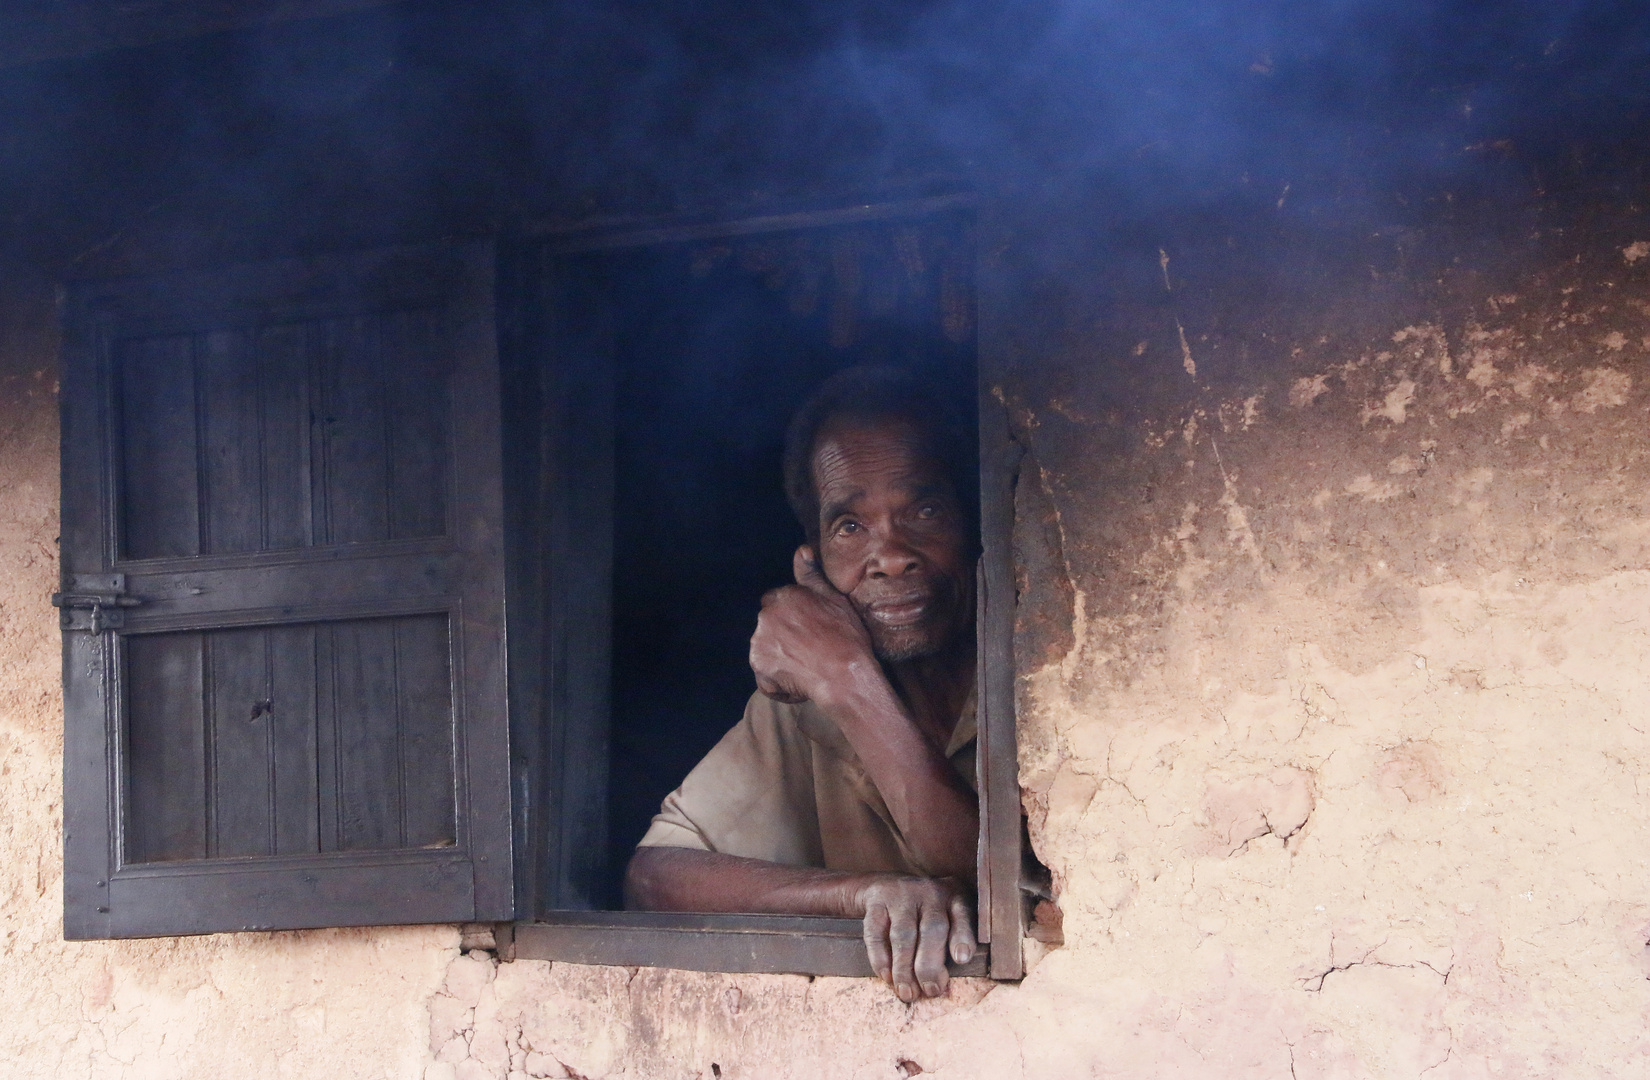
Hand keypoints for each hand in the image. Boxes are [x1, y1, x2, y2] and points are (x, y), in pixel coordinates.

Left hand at [750, 545, 873, 704]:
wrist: (844, 675)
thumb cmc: (846, 637)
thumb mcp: (835, 599)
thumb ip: (812, 575)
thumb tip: (801, 550)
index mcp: (783, 596)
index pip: (776, 601)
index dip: (791, 615)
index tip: (807, 627)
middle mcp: (766, 615)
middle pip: (769, 624)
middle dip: (782, 634)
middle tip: (808, 648)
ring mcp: (759, 641)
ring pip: (765, 647)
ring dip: (779, 655)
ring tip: (805, 665)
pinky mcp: (759, 666)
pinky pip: (764, 673)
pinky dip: (777, 679)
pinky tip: (798, 680)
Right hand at [856, 874, 975, 1000]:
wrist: (886, 885)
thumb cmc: (926, 914)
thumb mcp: (948, 918)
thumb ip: (950, 945)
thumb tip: (942, 985)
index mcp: (954, 897)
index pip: (962, 915)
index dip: (962, 937)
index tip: (961, 960)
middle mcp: (930, 892)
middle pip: (932, 929)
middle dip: (930, 966)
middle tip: (930, 991)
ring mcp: (902, 894)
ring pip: (903, 934)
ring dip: (904, 968)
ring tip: (907, 993)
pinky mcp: (877, 899)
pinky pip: (876, 932)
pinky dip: (880, 957)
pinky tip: (886, 977)